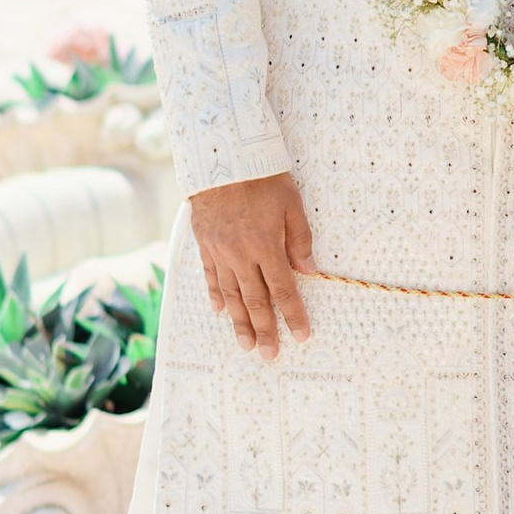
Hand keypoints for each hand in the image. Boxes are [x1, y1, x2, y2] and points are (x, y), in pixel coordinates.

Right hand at [191, 172, 314, 356]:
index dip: (293, 315)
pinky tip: (219, 311)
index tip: (301, 336)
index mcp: (267, 246)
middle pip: (255, 300)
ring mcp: (220, 251)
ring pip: (231, 295)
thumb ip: (300, 239)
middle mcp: (241, 255)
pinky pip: (211, 276)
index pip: (283, 289)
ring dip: (239, 322)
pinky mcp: (205, 244)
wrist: (222, 159)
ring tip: (246, 345)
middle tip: (270, 355)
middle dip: (265, 330)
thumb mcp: (292, 204)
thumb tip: (309, 272)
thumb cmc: (263, 178)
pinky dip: (216, 295)